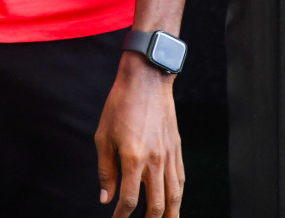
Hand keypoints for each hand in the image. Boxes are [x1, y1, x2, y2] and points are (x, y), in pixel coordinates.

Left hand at [94, 53, 183, 217]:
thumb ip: (105, 170)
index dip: (122, 215)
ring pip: (175, 196)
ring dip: (170, 214)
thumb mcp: (103, 136)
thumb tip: (106, 198)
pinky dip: (178, 195)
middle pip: (157, 204)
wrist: (147, 80)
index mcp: (133, 158)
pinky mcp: (177, 149)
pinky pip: (181, 179)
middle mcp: (155, 160)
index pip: (130, 199)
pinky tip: (174, 202)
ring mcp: (169, 155)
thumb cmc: (120, 105)